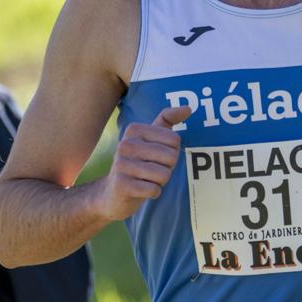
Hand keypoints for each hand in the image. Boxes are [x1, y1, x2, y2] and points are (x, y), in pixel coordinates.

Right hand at [94, 105, 191, 221]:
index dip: (172, 152)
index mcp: (134, 129)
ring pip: (164, 175)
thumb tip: (188, 108)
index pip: (174, 140)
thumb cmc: (139, 162)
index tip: (156, 156)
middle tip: (152, 170)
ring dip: (160, 182)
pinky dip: (153, 192)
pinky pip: (154, 190)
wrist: (113, 192)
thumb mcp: (151, 138)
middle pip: (171, 157)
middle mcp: (126, 144)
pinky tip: (141, 189)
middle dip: (167, 168)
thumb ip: (168, 120)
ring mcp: (122, 165)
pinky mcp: (122, 185)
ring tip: (146, 179)